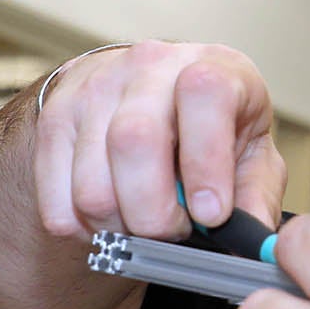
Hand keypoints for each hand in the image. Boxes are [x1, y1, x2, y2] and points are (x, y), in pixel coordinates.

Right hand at [33, 40, 284, 240]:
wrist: (146, 92)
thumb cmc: (208, 126)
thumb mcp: (250, 150)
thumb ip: (256, 194)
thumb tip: (252, 241)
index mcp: (212, 67)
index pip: (205, 95)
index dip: (207, 162)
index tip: (211, 214)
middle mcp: (149, 67)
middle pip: (134, 143)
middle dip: (156, 214)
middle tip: (175, 231)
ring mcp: (94, 90)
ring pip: (92, 187)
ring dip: (122, 228)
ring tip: (145, 223)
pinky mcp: (54, 121)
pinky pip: (57, 203)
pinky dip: (86, 231)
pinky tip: (114, 219)